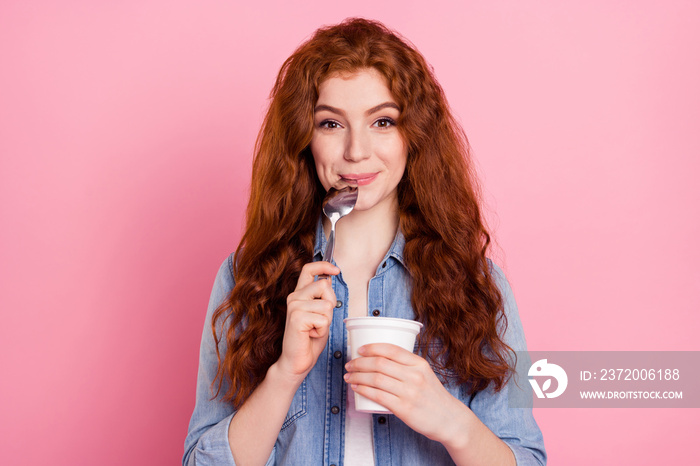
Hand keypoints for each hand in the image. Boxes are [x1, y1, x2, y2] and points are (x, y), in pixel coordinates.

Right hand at [275, 261, 338, 382]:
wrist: (297, 361)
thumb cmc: (309, 340)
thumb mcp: (320, 314)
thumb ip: (322, 297)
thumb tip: (327, 279)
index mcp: (299, 294)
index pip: (308, 270)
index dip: (323, 265)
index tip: (335, 270)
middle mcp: (294, 297)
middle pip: (324, 286)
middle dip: (330, 304)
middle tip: (320, 321)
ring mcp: (294, 306)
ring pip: (327, 305)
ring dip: (326, 321)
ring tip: (314, 329)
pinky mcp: (297, 318)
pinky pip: (323, 319)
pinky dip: (322, 330)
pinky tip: (310, 335)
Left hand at [344, 343, 467, 444]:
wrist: (450, 419)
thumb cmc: (433, 396)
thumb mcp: (425, 374)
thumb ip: (406, 366)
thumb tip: (380, 359)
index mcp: (419, 364)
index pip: (391, 349)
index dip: (372, 347)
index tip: (360, 350)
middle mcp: (414, 376)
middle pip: (379, 363)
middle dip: (359, 362)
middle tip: (350, 364)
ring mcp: (409, 392)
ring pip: (376, 378)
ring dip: (357, 376)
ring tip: (349, 376)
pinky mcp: (404, 409)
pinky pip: (378, 396)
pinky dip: (364, 390)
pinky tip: (356, 387)